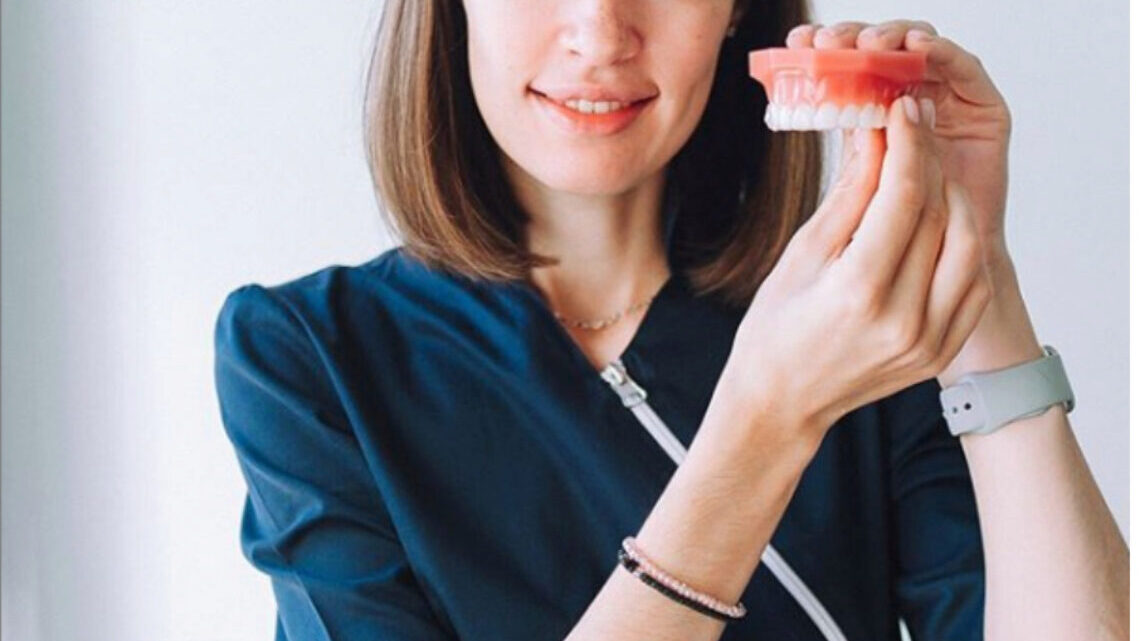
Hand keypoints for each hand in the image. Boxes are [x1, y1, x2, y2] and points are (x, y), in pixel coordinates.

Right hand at [714, 98, 991, 449]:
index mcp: (859, 292)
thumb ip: (849, 195)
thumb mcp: (802, 254)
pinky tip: (939, 221)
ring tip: (925, 175)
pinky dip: (963, 242)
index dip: (908, 142)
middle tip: (913, 130)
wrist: (782, 401)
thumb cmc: (776, 329)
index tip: (901, 108)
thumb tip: (875, 134)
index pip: (905, 196)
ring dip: (954, 199)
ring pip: (971, 245)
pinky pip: (972, 282)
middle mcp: (904, 319)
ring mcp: (930, 339)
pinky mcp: (941, 349)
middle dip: (930, 161)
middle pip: (942, 214)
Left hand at [787, 20, 1013, 267]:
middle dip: (857, 37)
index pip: (850, 66)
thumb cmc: (887, 241)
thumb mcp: (848, 186)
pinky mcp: (986, 110)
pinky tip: (915, 47)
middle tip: (827, 40)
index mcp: (872, 114)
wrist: (935, 276)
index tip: (796, 44)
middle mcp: (913, 102)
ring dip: (895, 38)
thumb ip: (839, 145)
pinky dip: (941, 52)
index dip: (825, 51)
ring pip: (923, 50)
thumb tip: (800, 99)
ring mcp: (951, 103)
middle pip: (886, 49)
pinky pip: (965, 68)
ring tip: (868, 43)